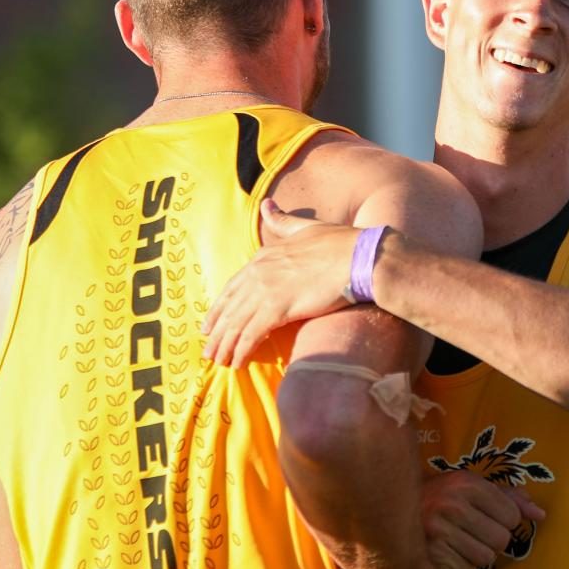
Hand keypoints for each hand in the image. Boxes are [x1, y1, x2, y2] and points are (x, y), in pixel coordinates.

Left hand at [202, 199, 362, 366]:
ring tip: (218, 361)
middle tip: (208, 350)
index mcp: (264, 255)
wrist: (359, 257)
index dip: (220, 307)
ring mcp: (266, 290)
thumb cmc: (340, 243)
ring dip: (224, 345)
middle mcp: (259, 272)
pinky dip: (241, 350)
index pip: (233, 286)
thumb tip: (267, 204)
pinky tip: (236, 364)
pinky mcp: (277, 308)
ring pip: (235, 323)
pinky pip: (251, 334)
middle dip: (217, 331)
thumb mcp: (305, 227)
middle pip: (230, 307)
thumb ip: (283, 221)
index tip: (211, 323)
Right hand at [422, 470, 545, 568]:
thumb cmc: (441, 500)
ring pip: (486, 557)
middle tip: (468, 531)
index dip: (502, 520)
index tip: (482, 515)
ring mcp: (439, 528)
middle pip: (502, 538)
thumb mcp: (471, 489)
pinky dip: (459, 566)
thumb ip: (508, 499)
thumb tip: (541, 514)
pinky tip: (444, 552)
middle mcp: (453, 503)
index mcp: (466, 483)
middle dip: (490, 539)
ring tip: (455, 541)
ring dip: (474, 554)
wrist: (391, 511)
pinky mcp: (431, 552)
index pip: (512, 515)